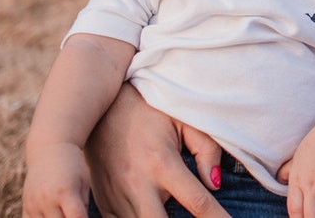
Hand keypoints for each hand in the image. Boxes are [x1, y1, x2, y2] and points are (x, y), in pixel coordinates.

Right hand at [23, 143, 90, 217]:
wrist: (49, 150)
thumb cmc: (73, 166)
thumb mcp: (83, 182)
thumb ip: (82, 207)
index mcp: (66, 192)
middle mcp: (47, 199)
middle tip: (73, 211)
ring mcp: (34, 204)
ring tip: (63, 212)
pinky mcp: (26, 207)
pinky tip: (52, 215)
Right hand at [83, 84, 225, 217]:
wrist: (98, 107)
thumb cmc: (147, 110)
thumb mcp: (182, 120)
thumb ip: (206, 149)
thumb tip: (216, 183)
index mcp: (162, 162)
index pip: (198, 202)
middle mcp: (138, 184)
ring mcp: (117, 196)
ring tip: (172, 213)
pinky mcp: (103, 203)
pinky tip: (151, 213)